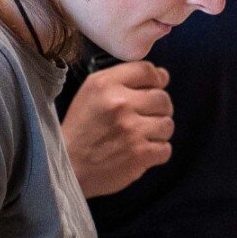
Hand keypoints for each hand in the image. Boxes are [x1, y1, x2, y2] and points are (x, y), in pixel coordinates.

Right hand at [60, 62, 172, 196]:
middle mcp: (120, 104)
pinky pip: (166, 148)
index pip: (147, 70)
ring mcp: (132, 130)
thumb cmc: (81, 129)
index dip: (156, 80)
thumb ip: (125, 79)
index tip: (153, 89)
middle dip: (157, 110)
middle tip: (141, 120)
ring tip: (140, 137)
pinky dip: (156, 153)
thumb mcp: (91, 92)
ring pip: (167, 124)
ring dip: (157, 133)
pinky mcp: (140, 154)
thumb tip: (163, 76)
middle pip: (163, 98)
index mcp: (105, 84)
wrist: (68, 167)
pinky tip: (140, 152)